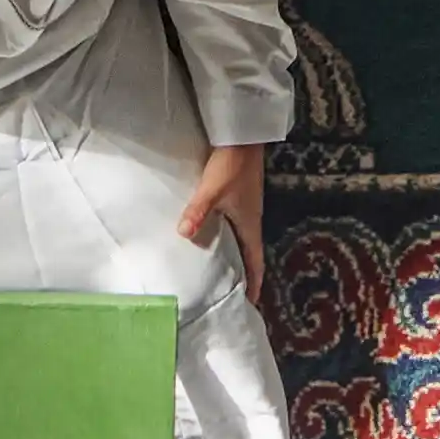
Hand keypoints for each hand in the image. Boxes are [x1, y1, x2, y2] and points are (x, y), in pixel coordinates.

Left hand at [179, 141, 267, 300]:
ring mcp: (246, 207)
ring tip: (222, 272)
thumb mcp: (212, 190)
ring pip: (242, 239)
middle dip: (244, 274)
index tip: (250, 304)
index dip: (255, 283)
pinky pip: (235, 226)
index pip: (255, 261)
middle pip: (250, 253)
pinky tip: (213, 239)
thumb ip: (198, 212)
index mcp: (249, 224)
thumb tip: (183, 234)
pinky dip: (228, 239)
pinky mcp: (240, 197)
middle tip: (232, 293)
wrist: (242, 135)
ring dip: (236, 256)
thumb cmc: (231, 164)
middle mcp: (251, 219)